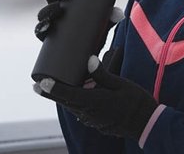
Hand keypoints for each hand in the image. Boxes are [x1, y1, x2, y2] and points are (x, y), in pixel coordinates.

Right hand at [34, 0, 124, 50]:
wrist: (87, 57)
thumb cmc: (94, 34)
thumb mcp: (103, 25)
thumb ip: (110, 18)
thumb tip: (118, 13)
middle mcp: (57, 8)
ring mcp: (51, 22)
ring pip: (44, 11)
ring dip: (49, 7)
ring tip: (57, 8)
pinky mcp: (47, 37)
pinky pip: (39, 30)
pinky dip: (41, 27)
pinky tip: (46, 26)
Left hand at [34, 54, 158, 141]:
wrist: (147, 124)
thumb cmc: (135, 102)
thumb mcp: (120, 84)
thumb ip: (102, 74)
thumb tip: (88, 60)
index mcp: (93, 102)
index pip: (67, 94)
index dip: (52, 88)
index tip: (39, 83)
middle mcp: (89, 113)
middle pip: (65, 101)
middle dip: (51, 92)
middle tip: (36, 85)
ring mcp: (92, 120)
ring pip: (72, 106)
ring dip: (63, 97)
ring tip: (52, 87)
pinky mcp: (97, 122)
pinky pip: (81, 111)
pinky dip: (75, 102)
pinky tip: (77, 94)